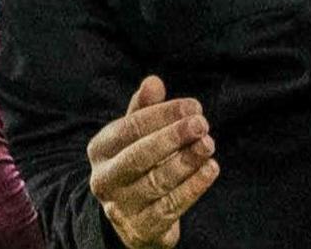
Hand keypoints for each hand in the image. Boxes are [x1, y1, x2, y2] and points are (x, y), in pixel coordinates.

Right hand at [86, 75, 218, 248]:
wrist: (133, 218)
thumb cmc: (137, 163)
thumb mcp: (135, 136)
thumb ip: (144, 109)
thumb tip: (154, 81)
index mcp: (100, 149)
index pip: (130, 128)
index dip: (163, 115)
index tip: (194, 106)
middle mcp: (104, 179)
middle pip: (139, 156)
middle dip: (173, 137)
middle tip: (202, 124)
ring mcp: (120, 207)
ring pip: (155, 182)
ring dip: (186, 161)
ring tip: (209, 145)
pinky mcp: (141, 229)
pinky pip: (170, 207)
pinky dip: (193, 187)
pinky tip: (210, 170)